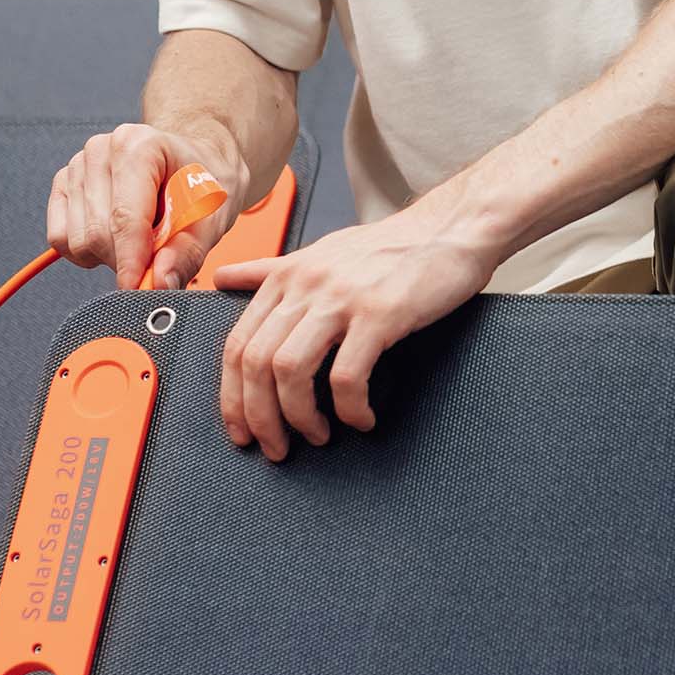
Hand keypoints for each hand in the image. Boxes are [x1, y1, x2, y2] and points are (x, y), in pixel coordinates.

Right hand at [46, 122, 250, 291]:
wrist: (191, 160)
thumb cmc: (202, 183)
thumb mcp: (212, 218)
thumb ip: (187, 252)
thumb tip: (160, 283)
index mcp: (140, 146)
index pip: (125, 216)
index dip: (130, 259)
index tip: (136, 288)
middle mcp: (102, 149)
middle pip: (98, 233)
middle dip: (127, 258)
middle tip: (157, 253)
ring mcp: (78, 165)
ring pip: (77, 240)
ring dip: (109, 255)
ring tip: (141, 237)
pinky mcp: (63, 184)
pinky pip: (61, 238)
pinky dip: (87, 251)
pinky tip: (116, 237)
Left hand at [210, 202, 497, 460]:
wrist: (451, 227)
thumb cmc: (390, 246)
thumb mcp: (321, 253)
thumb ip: (270, 271)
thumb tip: (222, 277)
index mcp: (287, 274)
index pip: (237, 344)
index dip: (232, 397)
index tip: (241, 430)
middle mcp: (307, 284)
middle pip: (257, 363)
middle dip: (260, 417)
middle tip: (277, 447)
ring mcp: (342, 297)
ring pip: (290, 370)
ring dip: (298, 417)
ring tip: (319, 436)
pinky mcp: (381, 313)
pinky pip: (347, 376)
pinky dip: (350, 409)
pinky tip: (362, 418)